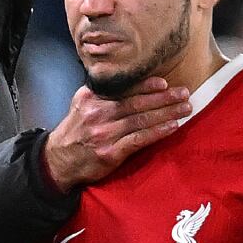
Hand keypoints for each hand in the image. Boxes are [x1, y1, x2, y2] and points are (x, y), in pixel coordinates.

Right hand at [43, 76, 190, 192]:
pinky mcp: (110, 152)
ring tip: (185, 108)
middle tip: (184, 93)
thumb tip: (128, 81)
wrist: (57, 161)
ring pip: (141, 120)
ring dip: (166, 113)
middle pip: (137, 103)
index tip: (164, 83)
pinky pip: (139, 139)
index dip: (146, 85)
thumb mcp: (81, 105)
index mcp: (92, 98)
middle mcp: (98, 113)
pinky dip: (157, 132)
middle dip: (164, 98)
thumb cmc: (75, 132)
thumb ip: (101, 93)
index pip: (124, 89)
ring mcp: (105, 133)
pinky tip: (172, 127)